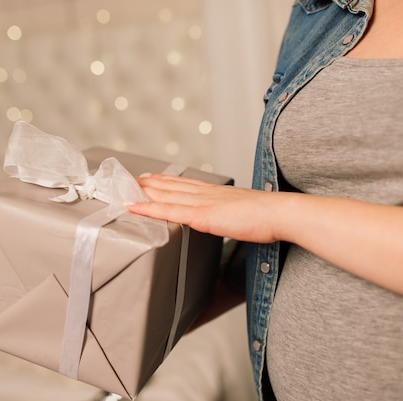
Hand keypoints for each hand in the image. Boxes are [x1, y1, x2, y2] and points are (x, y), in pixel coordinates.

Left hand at [127, 174, 280, 242]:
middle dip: (147, 184)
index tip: (150, 178)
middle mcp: (205, 193)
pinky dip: (148, 208)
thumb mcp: (245, 213)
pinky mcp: (201, 215)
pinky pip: (168, 211)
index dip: (165, 181)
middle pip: (170, 186)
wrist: (279, 213)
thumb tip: (229, 220)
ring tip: (124, 189)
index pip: (185, 185)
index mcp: (216, 193)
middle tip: (127, 180)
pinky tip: (133, 206)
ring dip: (142, 192)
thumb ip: (232, 215)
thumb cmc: (268, 217)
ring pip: (164, 194)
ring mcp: (202, 203)